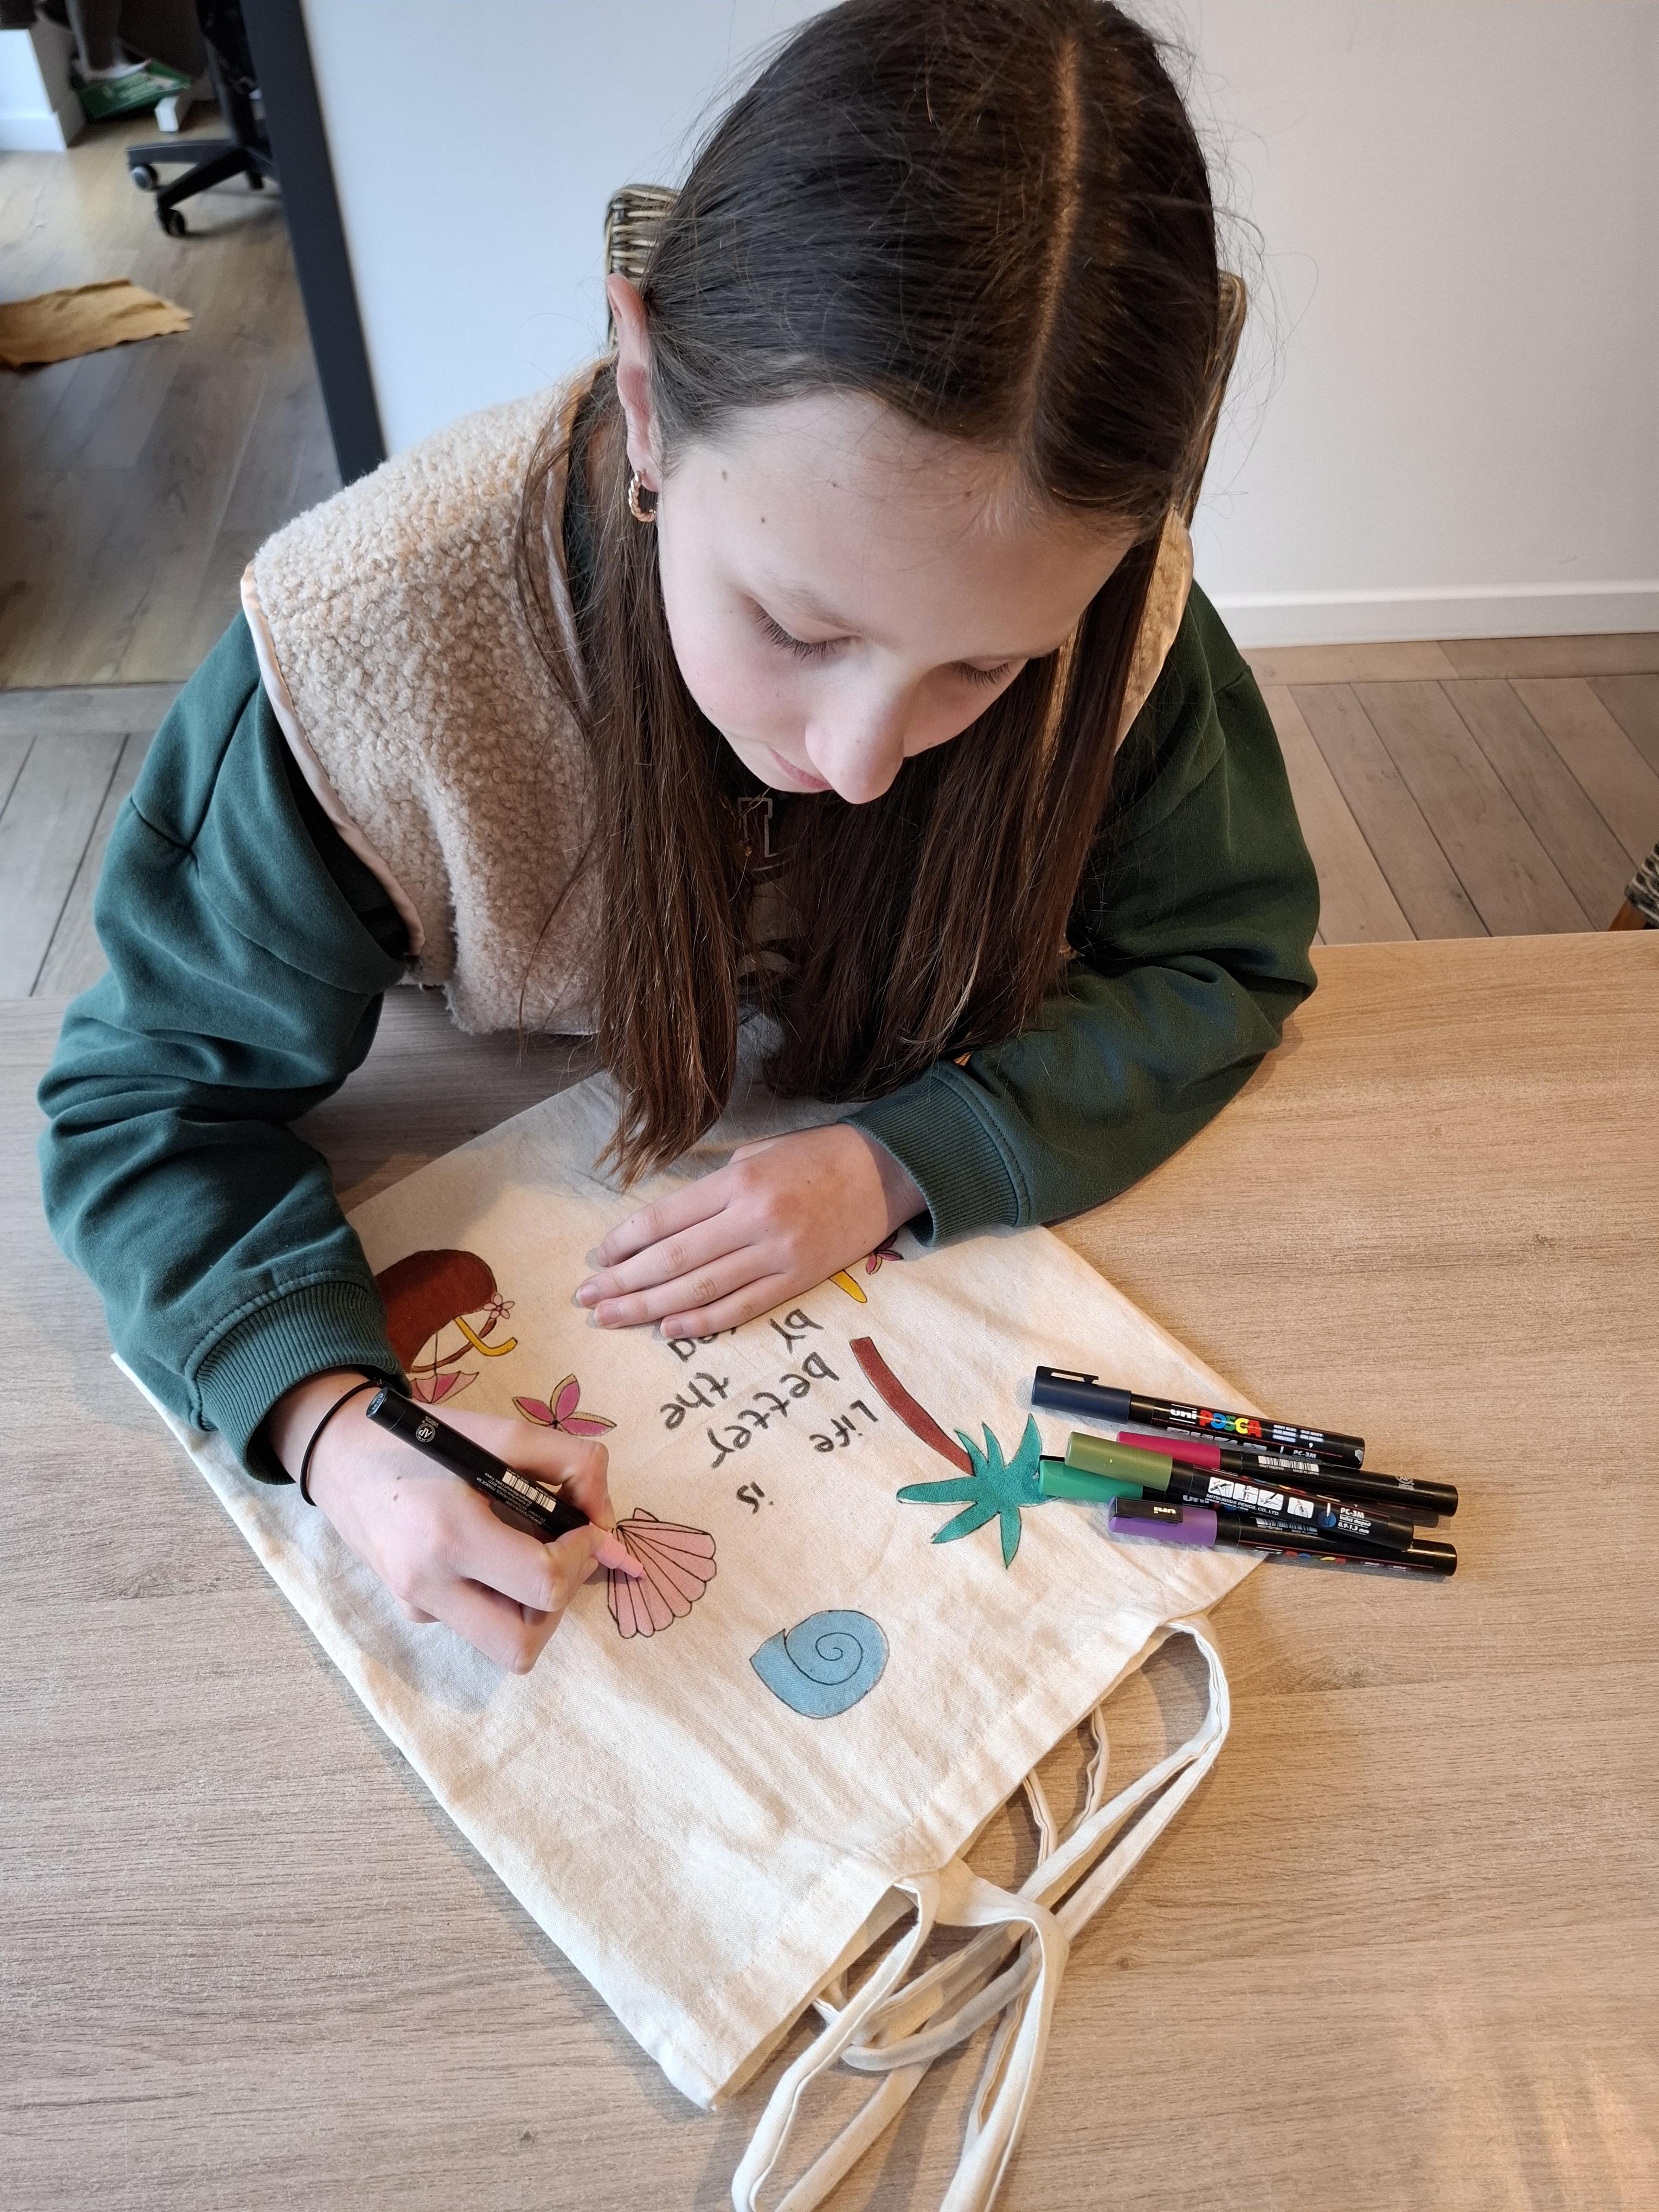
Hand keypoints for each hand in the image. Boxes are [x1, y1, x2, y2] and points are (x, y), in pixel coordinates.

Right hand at [267, 1372, 635, 1672]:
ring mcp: (417, 1607)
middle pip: (521, 1647)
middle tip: (560, 1554)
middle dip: (558, 1605)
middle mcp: (428, 1587)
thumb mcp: (501, 1433)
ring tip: (525, 1546)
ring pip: (502, 1642)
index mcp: (450, 1536)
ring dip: (532, 1605)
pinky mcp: (413, 1611)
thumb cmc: (424, 1439)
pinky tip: (487, 1548)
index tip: (582, 1524)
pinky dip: (501, 1594)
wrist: (341, 1455)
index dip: (582, 1556)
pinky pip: (476, 1620)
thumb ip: (572, 1465)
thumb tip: (610, 1526)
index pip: (543, 1584)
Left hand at [575, 1122, 924, 1336]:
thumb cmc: (817, 1156)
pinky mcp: (797, 1280)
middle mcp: (752, 1219)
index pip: (664, 1219)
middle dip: (621, 1281)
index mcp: (738, 1182)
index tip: (595, 1258)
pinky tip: (668, 1330)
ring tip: (610, 1318)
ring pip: (698, 1290)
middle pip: (671, 1260)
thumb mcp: (759, 1153)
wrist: (887, 1171)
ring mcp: (776, 1255)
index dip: (622, 1242)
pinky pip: (740, 1308)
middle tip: (585, 1298)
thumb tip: (668, 1222)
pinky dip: (701, 1322)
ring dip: (647, 1307)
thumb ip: (714, 1187)